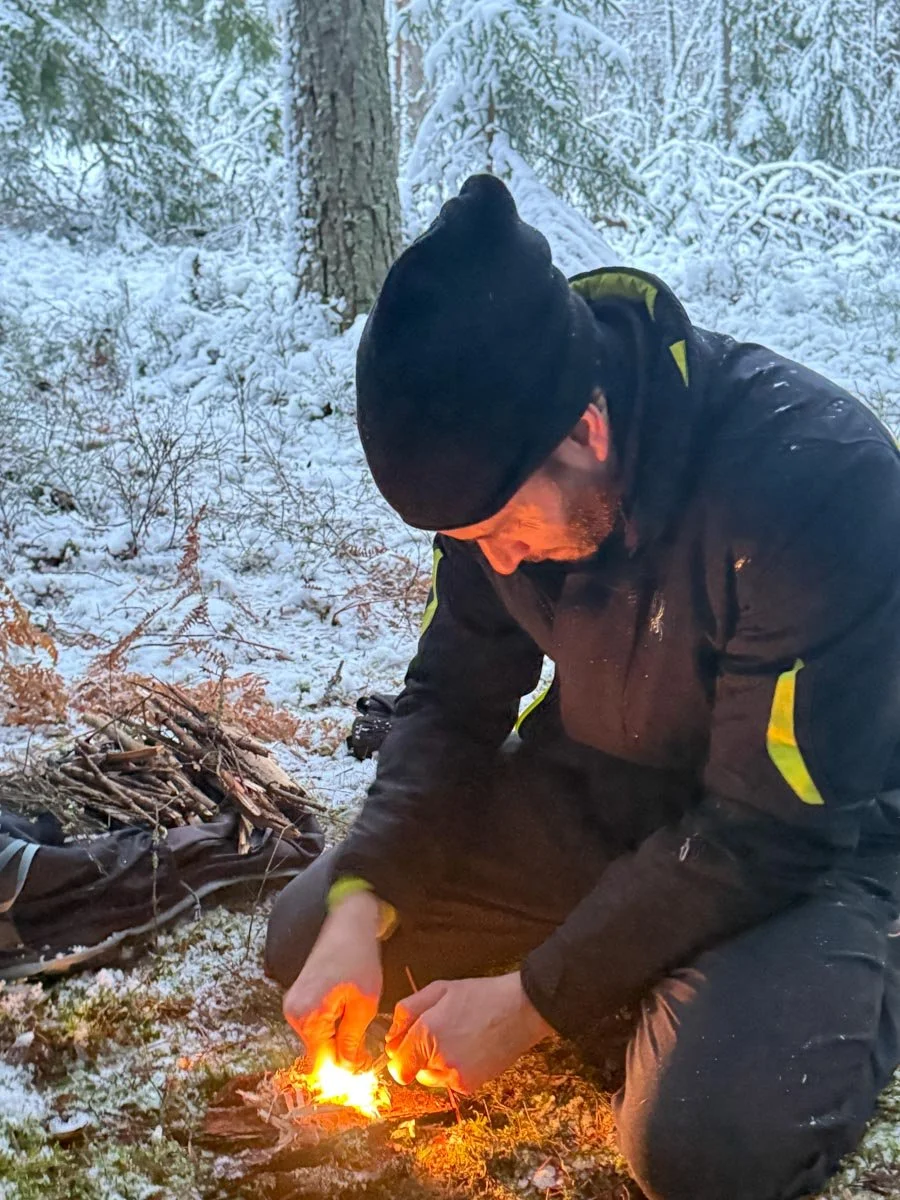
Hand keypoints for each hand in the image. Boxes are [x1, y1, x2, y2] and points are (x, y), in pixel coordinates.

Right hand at [282, 890, 382, 1068]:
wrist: (348, 924)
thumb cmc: (358, 958)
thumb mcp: (364, 1004)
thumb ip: (353, 1041)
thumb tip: (348, 1068)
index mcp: (308, 1016)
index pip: (322, 1064)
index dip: (344, 1070)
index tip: (363, 1066)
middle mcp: (293, 1013)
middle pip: (317, 1053)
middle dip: (340, 1053)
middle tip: (365, 1044)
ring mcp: (293, 1005)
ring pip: (316, 1039)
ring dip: (336, 1038)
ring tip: (356, 1019)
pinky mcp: (298, 998)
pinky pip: (314, 1024)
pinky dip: (330, 1026)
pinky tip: (346, 1011)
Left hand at [385, 972, 553, 1093]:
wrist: (520, 1010)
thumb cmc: (481, 996)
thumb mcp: (439, 989)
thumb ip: (407, 1011)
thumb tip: (391, 1035)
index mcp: (427, 1033)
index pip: (397, 1064)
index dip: (399, 1052)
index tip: (406, 1043)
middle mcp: (439, 1060)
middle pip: (413, 1072)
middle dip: (419, 1055)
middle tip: (440, 1032)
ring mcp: (456, 1076)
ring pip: (431, 1078)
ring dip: (436, 1064)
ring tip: (458, 1038)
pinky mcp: (470, 1085)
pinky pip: (450, 1082)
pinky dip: (454, 1070)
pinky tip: (469, 1049)